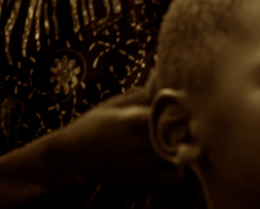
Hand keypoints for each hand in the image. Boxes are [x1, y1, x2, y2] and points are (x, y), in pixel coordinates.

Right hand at [40, 93, 179, 187]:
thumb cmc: (93, 125)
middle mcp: (142, 143)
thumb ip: (144, 94)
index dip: (185, 108)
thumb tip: (166, 80)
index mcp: (136, 119)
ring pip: (183, 157)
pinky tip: (172, 157)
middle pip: (183, 135)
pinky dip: (178, 169)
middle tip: (189, 120)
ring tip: (181, 138)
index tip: (187, 103)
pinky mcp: (143, 178)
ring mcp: (144, 163)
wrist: (71, 156)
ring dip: (186, 147)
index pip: (176, 112)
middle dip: (189, 127)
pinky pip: (174, 178)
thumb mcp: (116, 103)